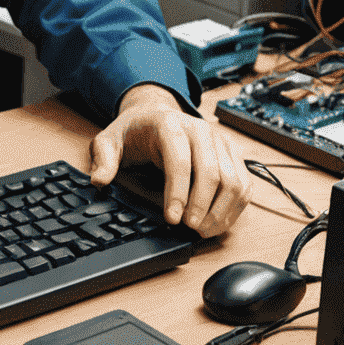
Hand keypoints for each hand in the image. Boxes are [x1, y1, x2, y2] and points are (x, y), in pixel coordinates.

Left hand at [88, 83, 250, 236]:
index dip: (178, 193)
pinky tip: (217, 222)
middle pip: (212, 173)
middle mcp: (200, 130)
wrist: (155, 114)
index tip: (173, 219)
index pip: (180, 161)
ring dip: (221, 211)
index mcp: (170, 124)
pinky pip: (244, 184)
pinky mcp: (232, 154)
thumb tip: (100, 180)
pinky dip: (234, 208)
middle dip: (202, 207)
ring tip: (203, 230)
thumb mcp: (109, 140)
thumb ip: (103, 159)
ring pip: (233, 181)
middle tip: (189, 229)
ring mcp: (220, 141)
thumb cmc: (134, 131)